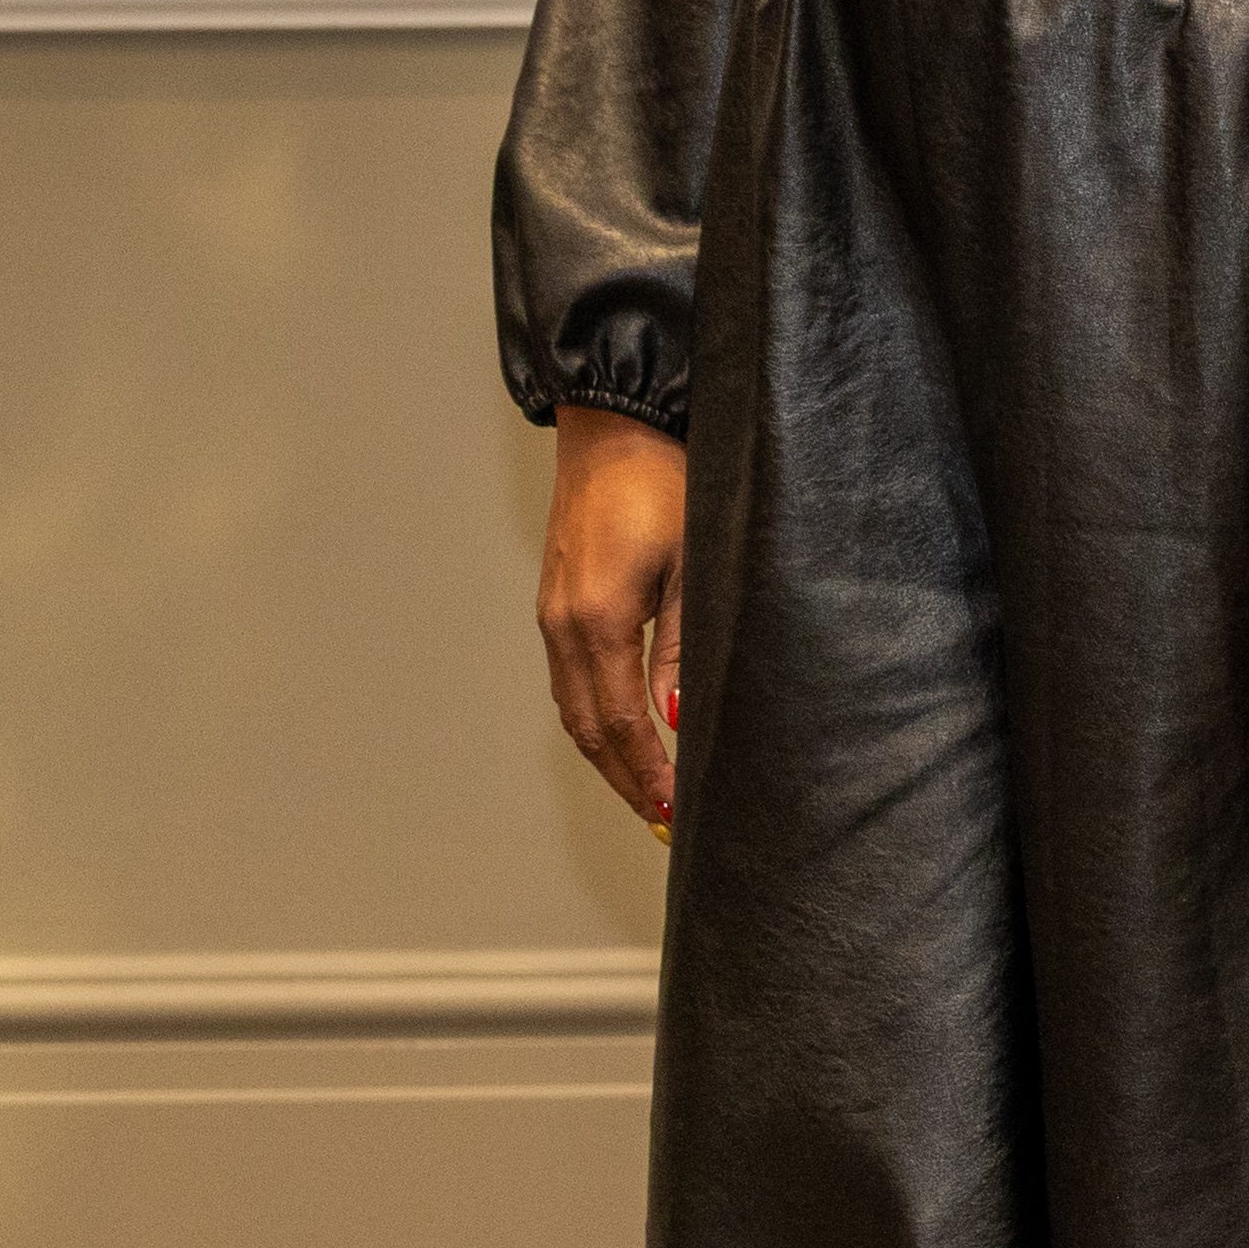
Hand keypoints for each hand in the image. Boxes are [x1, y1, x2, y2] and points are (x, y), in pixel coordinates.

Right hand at [535, 409, 688, 834]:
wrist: (616, 429)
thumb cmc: (668, 483)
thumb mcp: (696, 564)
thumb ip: (684, 645)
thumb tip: (679, 717)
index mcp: (596, 621)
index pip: (617, 722)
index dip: (644, 771)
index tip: (671, 810)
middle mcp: (562, 626)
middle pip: (585, 727)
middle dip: (623, 776)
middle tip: (661, 817)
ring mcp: (553, 615)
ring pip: (572, 707)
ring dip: (606, 752)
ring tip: (647, 788)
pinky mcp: (557, 602)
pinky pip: (570, 678)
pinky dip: (594, 716)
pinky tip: (624, 731)